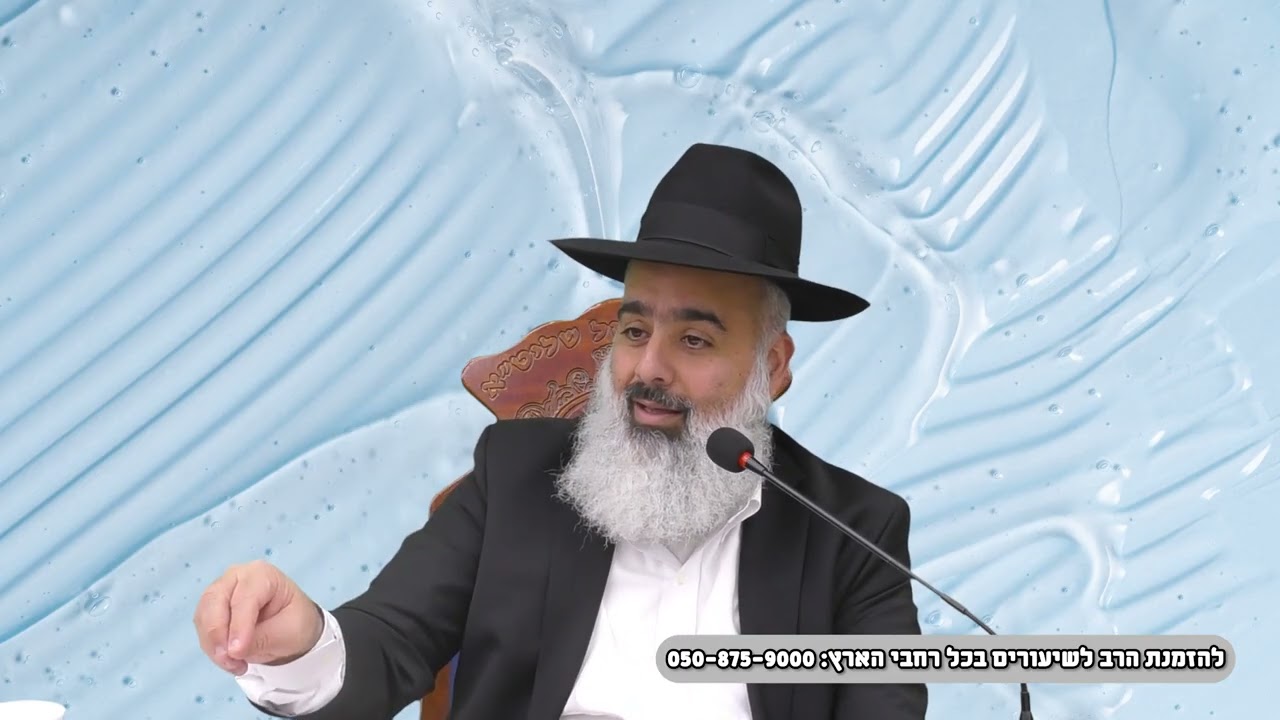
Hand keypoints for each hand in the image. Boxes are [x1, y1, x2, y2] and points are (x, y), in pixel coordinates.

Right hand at [193, 559, 324, 674]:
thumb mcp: (288, 632)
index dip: (238, 626)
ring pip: (203, 616)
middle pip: (214, 601)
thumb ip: (261, 639)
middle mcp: (236, 577)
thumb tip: (232, 650)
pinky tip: (230, 661)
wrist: (289, 627)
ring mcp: (220, 591)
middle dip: (217, 634)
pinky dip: (212, 648)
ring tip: (235, 665)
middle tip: (230, 660)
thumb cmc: (294, 622)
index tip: (236, 652)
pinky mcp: (210, 609)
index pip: (244, 597)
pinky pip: (202, 629)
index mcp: (262, 575)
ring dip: (213, 645)